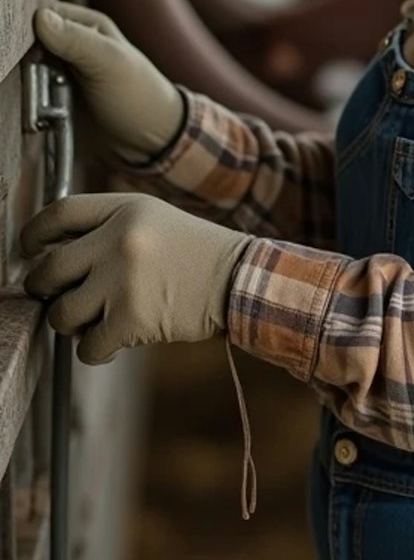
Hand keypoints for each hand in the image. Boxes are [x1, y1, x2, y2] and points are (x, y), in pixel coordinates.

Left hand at [21, 193, 250, 363]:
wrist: (240, 281)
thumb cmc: (196, 253)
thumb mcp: (154, 219)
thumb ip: (107, 227)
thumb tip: (49, 254)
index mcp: (124, 209)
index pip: (59, 214)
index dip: (33, 234)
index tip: (27, 251)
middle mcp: (118, 240)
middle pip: (49, 269)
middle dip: (42, 288)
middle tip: (53, 296)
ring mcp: (122, 281)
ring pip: (62, 314)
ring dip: (71, 323)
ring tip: (93, 321)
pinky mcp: (131, 319)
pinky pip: (87, 346)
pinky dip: (95, 350)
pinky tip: (113, 342)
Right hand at [34, 2, 185, 163]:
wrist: (149, 144)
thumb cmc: (140, 96)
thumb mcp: (111, 62)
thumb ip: (76, 40)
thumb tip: (41, 18)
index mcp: (88, 26)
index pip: (45, 15)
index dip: (35, 32)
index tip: (40, 55)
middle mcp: (72, 47)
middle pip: (33, 45)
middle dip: (32, 64)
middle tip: (50, 83)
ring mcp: (62, 75)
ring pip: (29, 73)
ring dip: (33, 88)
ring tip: (53, 102)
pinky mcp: (56, 102)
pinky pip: (33, 98)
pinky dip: (34, 106)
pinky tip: (47, 116)